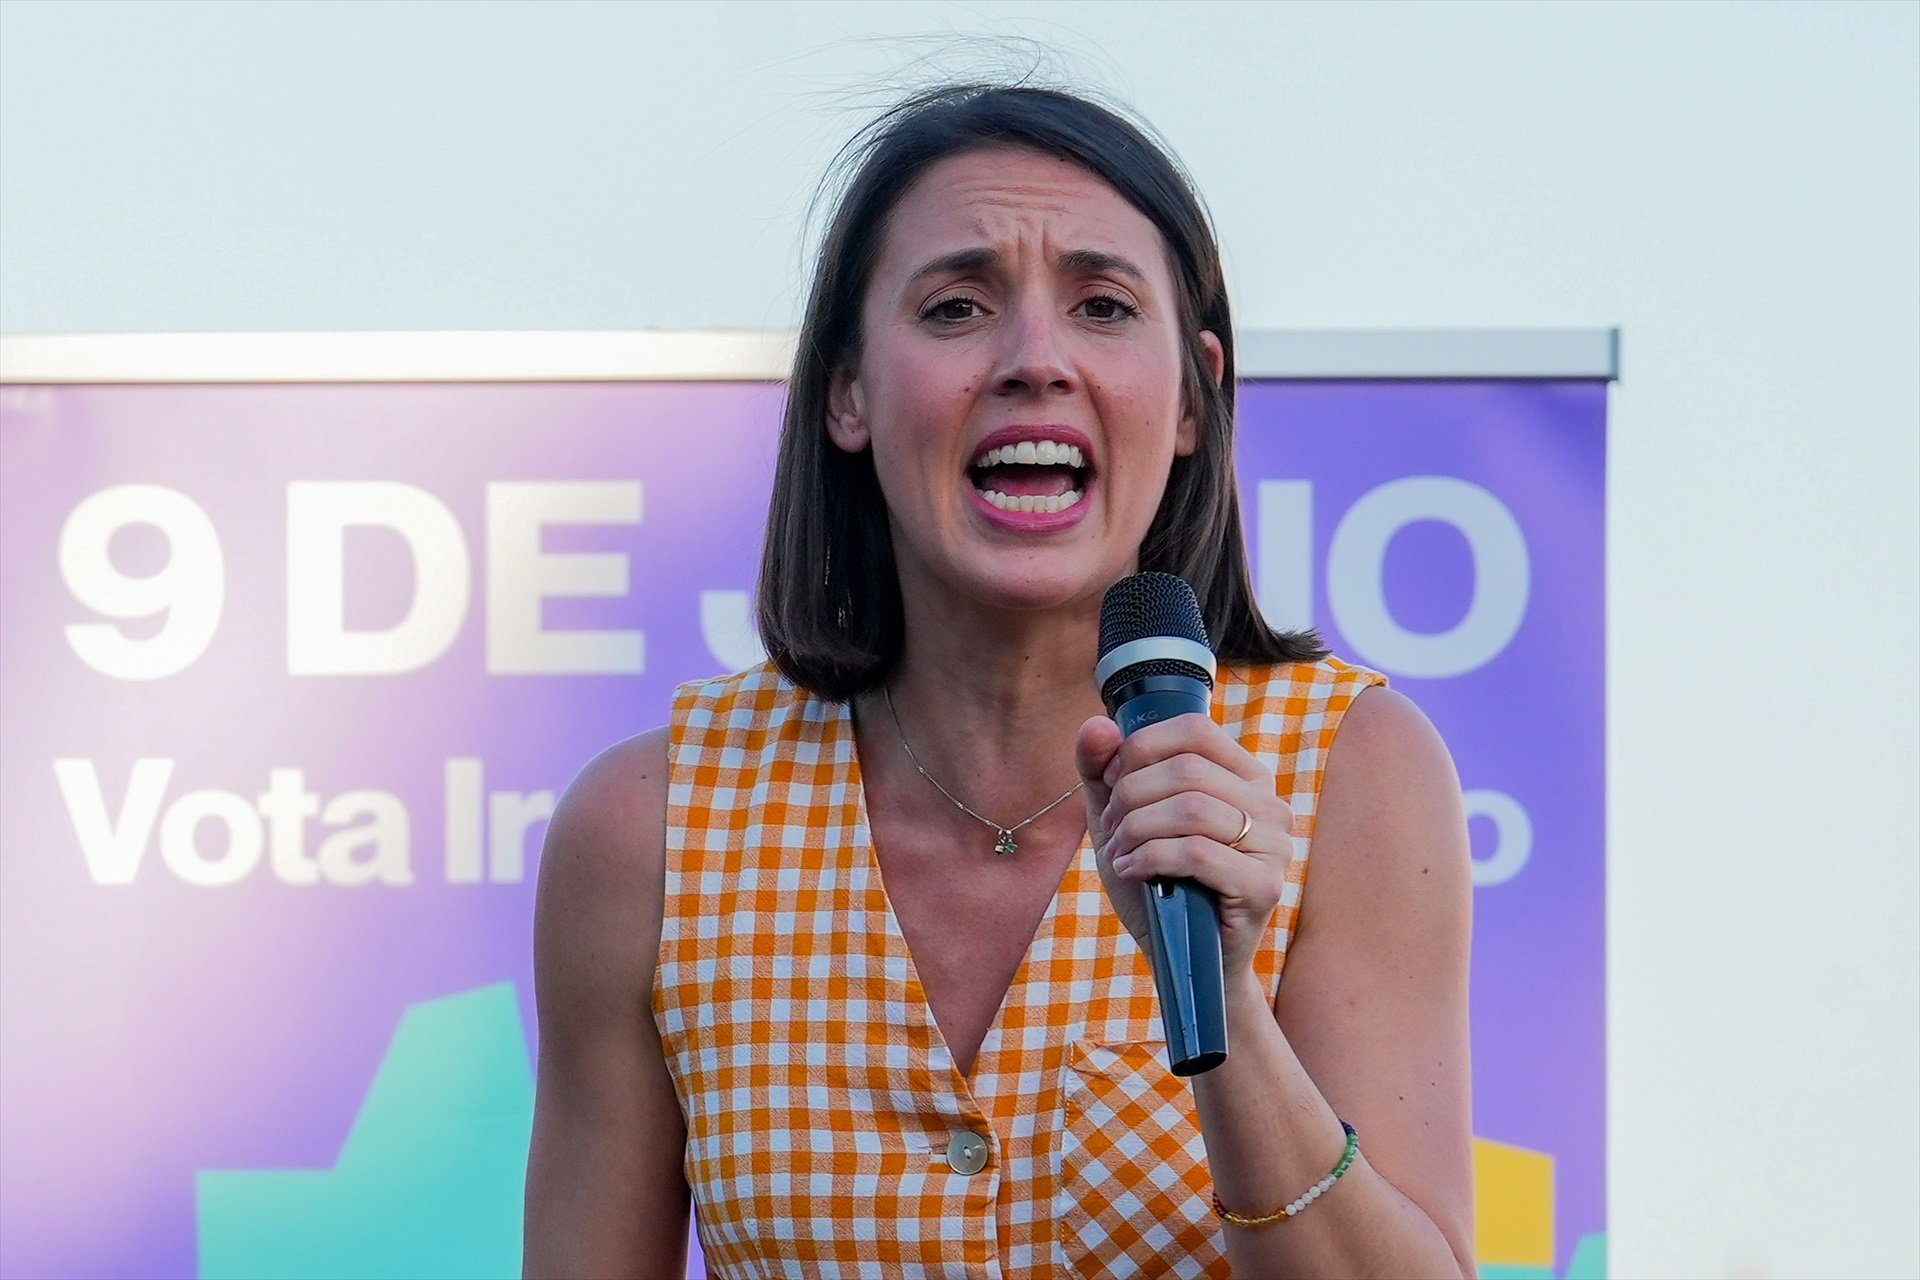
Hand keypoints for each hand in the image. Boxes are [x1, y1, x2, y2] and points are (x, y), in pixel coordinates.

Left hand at [1074, 712, 1295, 984]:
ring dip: (1137, 829)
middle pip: (1186, 768)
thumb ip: (1102, 771)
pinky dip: (1150, 858)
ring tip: (1120, 853)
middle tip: (1112, 830)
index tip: (1113, 785)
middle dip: (1130, 796)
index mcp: (1244, 778)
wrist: (1184, 961)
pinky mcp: (1264, 886)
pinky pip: (1198, 853)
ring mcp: (1273, 846)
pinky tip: (1131, 871)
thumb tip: (1098, 724)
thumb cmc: (1158, 884)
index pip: (1195, 729)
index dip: (1142, 748)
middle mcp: (1268, 804)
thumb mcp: (1121, 820)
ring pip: (1192, 808)